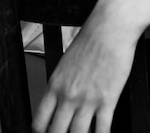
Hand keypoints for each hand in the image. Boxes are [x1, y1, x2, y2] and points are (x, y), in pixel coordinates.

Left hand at [32, 3, 138, 132]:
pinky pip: (102, 130)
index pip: (40, 121)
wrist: (110, 27)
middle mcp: (68, 95)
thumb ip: (62, 83)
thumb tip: (62, 100)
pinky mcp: (108, 100)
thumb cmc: (91, 39)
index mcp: (55, 84)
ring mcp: (87, 100)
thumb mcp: (66, 61)